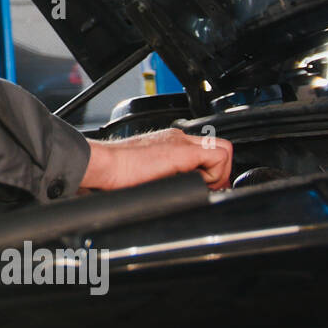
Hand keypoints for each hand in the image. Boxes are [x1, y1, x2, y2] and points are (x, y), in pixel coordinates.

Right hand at [79, 128, 232, 191]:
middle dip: (221, 171)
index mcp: (170, 142)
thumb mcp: (146, 172)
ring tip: (199, 186)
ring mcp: (181, 142)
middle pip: (220, 146)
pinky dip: (214, 175)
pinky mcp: (182, 151)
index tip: (205, 186)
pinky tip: (193, 182)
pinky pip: (218, 157)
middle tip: (208, 187)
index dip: (213, 170)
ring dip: (218, 173)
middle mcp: (178, 138)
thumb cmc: (115, 172)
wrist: (104, 164)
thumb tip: (174, 189)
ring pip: (223, 149)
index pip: (206, 149)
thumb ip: (163, 174)